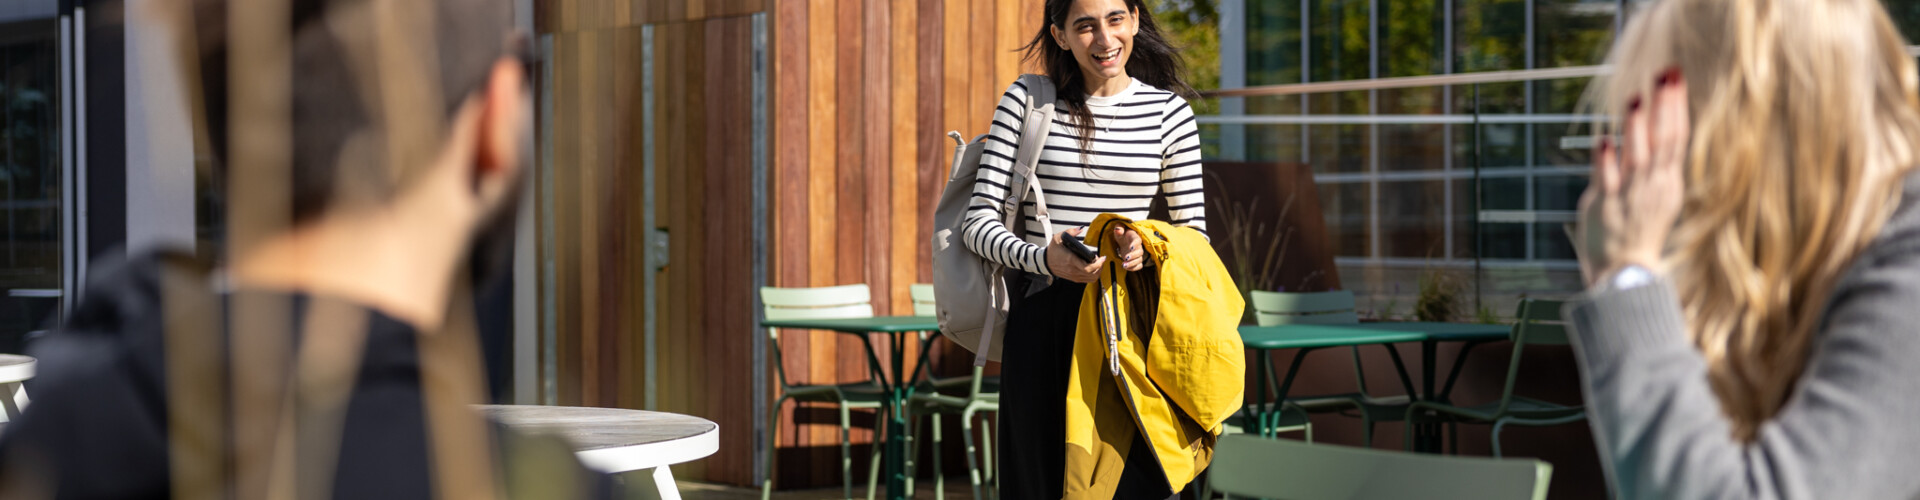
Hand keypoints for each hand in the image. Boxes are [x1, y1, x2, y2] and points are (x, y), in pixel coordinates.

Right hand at [1047, 227, 1105, 282]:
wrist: (1045, 262)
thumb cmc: (1053, 250)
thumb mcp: (1058, 238)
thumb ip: (1070, 232)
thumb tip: (1080, 228)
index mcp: (1071, 260)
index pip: (1088, 268)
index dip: (1098, 264)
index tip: (1102, 257)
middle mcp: (1073, 270)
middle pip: (1092, 274)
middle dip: (1100, 267)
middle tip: (1100, 259)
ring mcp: (1074, 276)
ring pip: (1091, 278)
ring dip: (1097, 271)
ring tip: (1098, 263)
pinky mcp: (1074, 278)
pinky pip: (1087, 280)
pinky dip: (1093, 275)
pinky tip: (1093, 268)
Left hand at [1112, 226, 1147, 270]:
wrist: (1124, 240)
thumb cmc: (1122, 233)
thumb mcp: (1119, 228)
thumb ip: (1119, 227)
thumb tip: (1118, 230)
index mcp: (1135, 237)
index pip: (1137, 241)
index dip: (1135, 245)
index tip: (1130, 248)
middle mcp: (1138, 246)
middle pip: (1140, 252)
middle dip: (1133, 256)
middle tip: (1125, 258)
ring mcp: (1137, 254)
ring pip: (1139, 260)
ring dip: (1132, 264)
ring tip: (1123, 265)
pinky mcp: (1136, 260)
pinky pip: (1139, 266)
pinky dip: (1134, 268)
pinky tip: (1126, 268)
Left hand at [1575, 68, 1686, 286]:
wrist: (1626, 275)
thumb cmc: (1637, 233)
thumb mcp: (1654, 196)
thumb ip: (1650, 166)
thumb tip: (1646, 132)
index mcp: (1668, 182)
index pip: (1677, 138)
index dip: (1676, 107)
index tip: (1676, 79)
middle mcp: (1653, 186)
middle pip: (1665, 140)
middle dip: (1665, 106)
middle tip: (1666, 75)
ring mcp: (1630, 196)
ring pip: (1638, 157)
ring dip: (1636, 128)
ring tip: (1635, 99)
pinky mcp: (1605, 207)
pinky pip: (1606, 180)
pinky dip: (1605, 161)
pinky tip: (1603, 140)